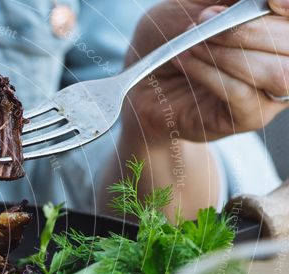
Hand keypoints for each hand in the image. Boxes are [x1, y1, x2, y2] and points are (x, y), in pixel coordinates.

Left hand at [125, 0, 288, 141]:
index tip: (269, 1)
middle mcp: (286, 61)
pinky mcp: (249, 118)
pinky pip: (241, 93)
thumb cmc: (173, 36)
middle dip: (246, 30)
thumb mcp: (196, 3)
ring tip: (193, 45)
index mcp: (280, 30)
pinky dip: (211, 73)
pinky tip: (186, 61)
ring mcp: (272, 93)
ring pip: (276, 73)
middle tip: (203, 21)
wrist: (144, 80)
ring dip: (231, 54)